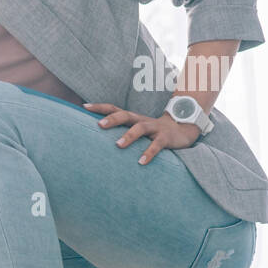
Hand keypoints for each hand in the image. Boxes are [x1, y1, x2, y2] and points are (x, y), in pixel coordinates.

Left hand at [83, 102, 200, 165]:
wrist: (183, 129)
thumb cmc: (152, 132)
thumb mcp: (137, 129)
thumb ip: (121, 132)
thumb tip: (96, 141)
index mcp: (132, 118)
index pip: (114, 108)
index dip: (100, 107)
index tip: (84, 106)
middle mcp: (141, 120)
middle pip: (125, 115)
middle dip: (112, 119)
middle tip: (99, 125)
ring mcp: (154, 128)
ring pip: (140, 128)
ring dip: (129, 136)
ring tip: (118, 145)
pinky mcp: (165, 138)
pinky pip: (157, 145)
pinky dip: (149, 153)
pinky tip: (141, 162)